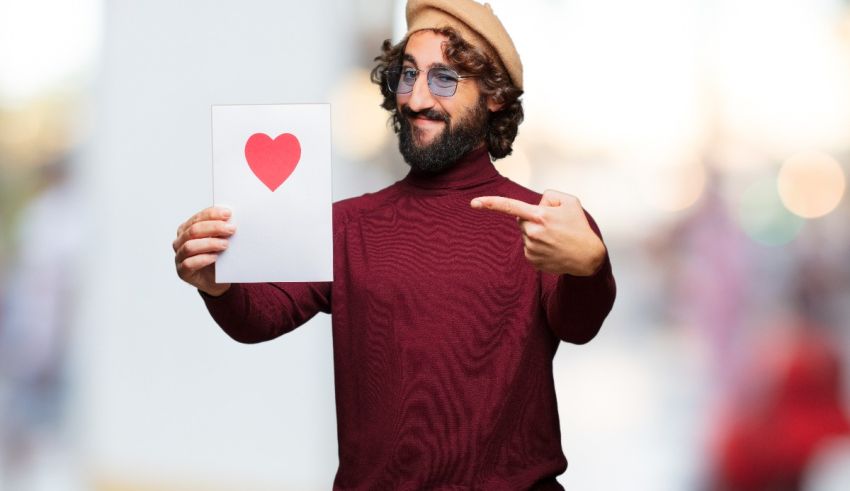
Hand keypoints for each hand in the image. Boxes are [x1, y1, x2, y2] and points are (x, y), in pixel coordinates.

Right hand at [173, 206, 235, 295]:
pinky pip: (189, 264)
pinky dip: (203, 259)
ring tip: (225, 244)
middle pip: (193, 230)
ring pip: (190, 246)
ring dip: (209, 243)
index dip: (212, 214)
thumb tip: (231, 220)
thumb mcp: (220, 240)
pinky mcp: (182, 272)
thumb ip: (221, 230)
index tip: (228, 214)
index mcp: (187, 229)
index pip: (198, 218)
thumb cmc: (218, 257)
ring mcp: (179, 257)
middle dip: (214, 227)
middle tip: (231, 229)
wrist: (217, 280)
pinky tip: (215, 257)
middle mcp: (180, 241)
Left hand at [470, 190, 605, 275]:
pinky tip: (552, 248)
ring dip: (536, 233)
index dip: (490, 203)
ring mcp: (531, 248)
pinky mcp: (531, 260)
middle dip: (532, 219)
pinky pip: (528, 247)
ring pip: (525, 234)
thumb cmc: (579, 228)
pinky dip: (538, 246)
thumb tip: (535, 204)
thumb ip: (549, 195)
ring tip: (555, 238)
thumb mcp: (570, 201)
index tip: (474, 202)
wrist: (588, 257)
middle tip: (553, 225)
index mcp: (540, 216)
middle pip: (521, 220)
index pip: (510, 207)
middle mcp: (533, 232)